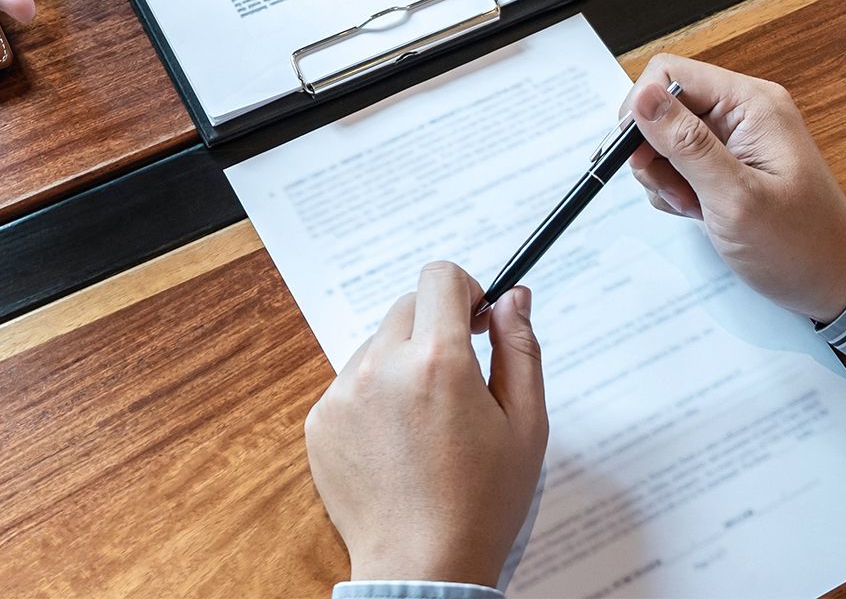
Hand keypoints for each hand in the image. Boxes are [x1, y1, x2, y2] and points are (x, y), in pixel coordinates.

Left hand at [304, 262, 546, 587]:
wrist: (422, 567)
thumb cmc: (482, 504)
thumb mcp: (525, 425)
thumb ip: (521, 348)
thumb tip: (513, 297)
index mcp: (439, 361)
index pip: (440, 278)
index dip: (465, 289)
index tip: (477, 318)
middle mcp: (383, 367)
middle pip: (408, 307)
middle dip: (437, 328)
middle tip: (459, 378)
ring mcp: (344, 394)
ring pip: (378, 345)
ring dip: (404, 363)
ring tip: (428, 424)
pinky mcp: (320, 420)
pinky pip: (352, 383)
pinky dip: (375, 398)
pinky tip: (398, 444)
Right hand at [621, 55, 845, 323]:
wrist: (833, 281)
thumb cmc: (800, 244)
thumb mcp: (736, 197)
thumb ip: (687, 144)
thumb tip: (642, 96)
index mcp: (750, 103)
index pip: (668, 73)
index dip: (642, 110)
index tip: (641, 156)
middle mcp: (740, 112)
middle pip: (661, 106)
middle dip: (653, 151)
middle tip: (676, 191)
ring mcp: (730, 138)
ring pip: (662, 137)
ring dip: (664, 176)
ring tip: (695, 206)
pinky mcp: (722, 163)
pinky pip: (674, 162)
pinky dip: (673, 189)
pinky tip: (699, 211)